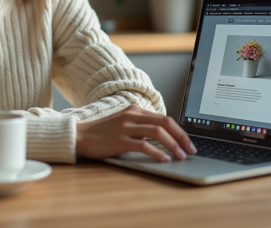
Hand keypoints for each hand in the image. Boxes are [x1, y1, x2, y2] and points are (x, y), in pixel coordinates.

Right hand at [75, 104, 196, 162]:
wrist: (79, 136)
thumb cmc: (102, 133)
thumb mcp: (124, 123)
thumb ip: (141, 126)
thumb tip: (164, 137)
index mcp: (135, 110)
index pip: (165, 118)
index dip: (180, 131)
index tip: (188, 142)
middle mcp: (132, 116)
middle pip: (165, 123)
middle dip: (182, 137)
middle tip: (191, 150)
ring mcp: (126, 127)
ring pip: (158, 133)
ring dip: (173, 145)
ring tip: (181, 156)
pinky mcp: (120, 140)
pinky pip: (144, 145)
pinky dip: (157, 152)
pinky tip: (164, 159)